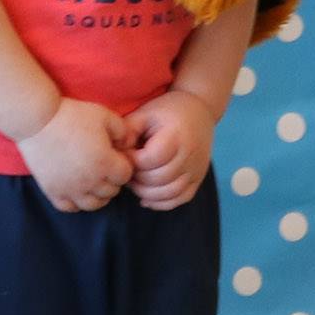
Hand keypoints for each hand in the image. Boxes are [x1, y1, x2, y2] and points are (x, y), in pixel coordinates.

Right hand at [16, 97, 134, 213]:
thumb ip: (124, 131)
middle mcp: (90, 181)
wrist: (37, 120)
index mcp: (105, 164)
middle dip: (112, 179)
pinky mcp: (52, 190)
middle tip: (104, 165)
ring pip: (93, 204)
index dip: (123, 164)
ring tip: (93, 180)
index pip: (126, 175)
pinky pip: (69, 207)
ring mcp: (70, 189)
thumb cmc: (72, 115)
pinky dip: (76, 202)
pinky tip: (76, 188)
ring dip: (98, 194)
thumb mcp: (104, 115)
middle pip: (111, 191)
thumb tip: (129, 144)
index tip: (115, 154)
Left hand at [124, 89, 214, 209]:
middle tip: (125, 171)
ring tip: (134, 182)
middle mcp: (189, 155)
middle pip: (158, 179)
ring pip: (170, 193)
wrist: (199, 111)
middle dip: (137, 179)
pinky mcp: (198, 179)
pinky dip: (162, 203)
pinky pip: (181, 199)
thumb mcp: (145, 114)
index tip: (124, 154)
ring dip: (147, 193)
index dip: (131, 160)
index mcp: (175, 137)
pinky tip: (146, 197)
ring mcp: (196, 169)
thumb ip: (128, 131)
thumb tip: (116, 152)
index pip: (149, 160)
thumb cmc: (166, 111)